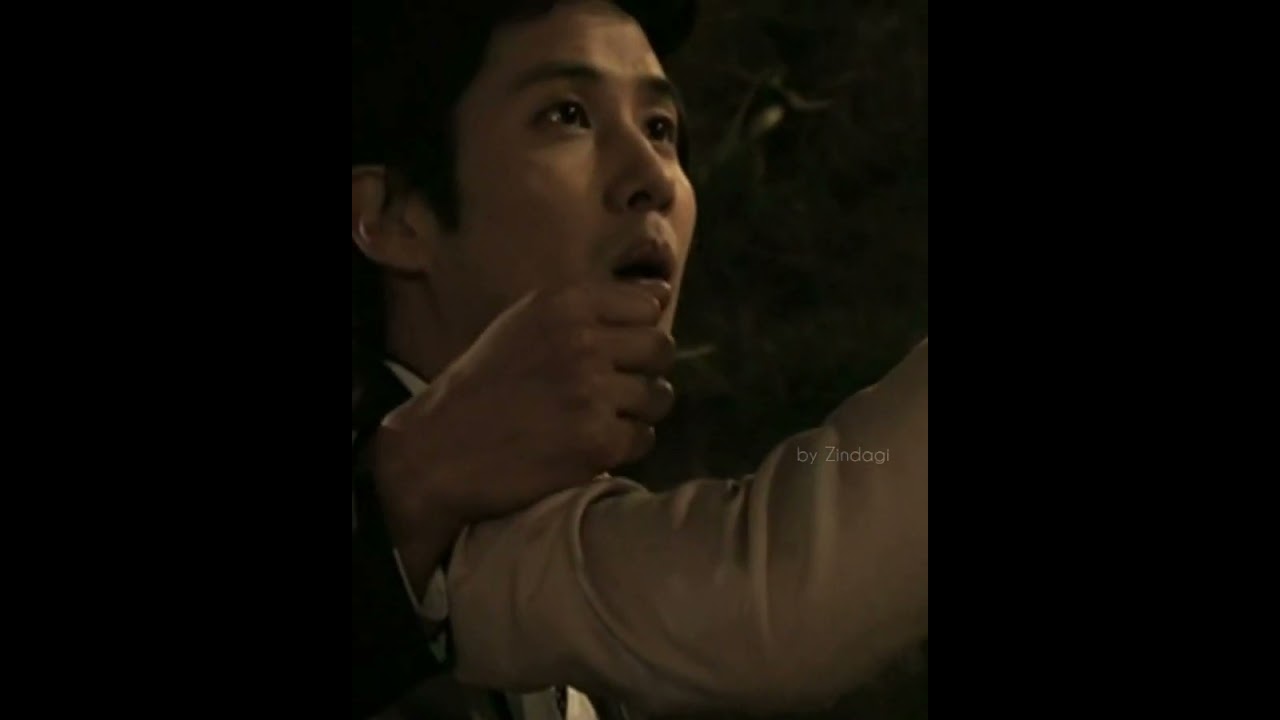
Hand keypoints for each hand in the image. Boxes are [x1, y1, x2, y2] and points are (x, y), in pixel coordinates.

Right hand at [373, 280, 676, 563]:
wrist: (440, 449)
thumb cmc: (486, 384)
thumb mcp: (527, 323)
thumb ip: (589, 307)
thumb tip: (662, 294)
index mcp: (565, 303)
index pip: (647, 305)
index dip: (639, 331)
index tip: (620, 351)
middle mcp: (583, 341)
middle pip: (661, 348)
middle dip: (646, 370)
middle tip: (617, 389)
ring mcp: (592, 392)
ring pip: (659, 396)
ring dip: (637, 411)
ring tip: (601, 418)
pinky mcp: (598, 441)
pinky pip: (644, 438)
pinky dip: (624, 445)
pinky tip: (592, 445)